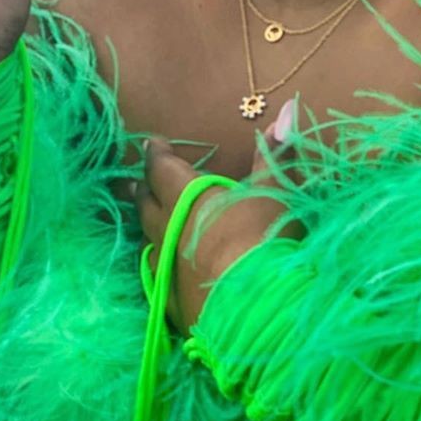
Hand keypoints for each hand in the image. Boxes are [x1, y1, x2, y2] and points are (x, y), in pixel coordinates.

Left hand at [131, 112, 305, 335]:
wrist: (256, 310)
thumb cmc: (263, 238)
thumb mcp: (274, 191)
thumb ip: (274, 153)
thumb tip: (286, 110)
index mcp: (187, 198)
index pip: (162, 169)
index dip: (157, 155)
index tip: (152, 144)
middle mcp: (169, 231)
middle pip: (147, 205)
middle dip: (142, 190)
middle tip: (134, 182)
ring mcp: (168, 270)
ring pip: (149, 243)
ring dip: (148, 229)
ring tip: (147, 222)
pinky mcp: (174, 305)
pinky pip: (159, 279)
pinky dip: (161, 267)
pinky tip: (163, 270)